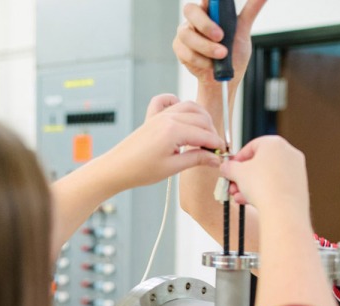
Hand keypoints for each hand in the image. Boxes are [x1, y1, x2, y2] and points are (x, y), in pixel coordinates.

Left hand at [96, 94, 222, 188]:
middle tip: (214, 148)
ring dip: (201, 118)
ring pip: (190, 107)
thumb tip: (215, 158)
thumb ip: (197, 159)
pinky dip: (177, 102)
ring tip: (204, 135)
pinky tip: (182, 116)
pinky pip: (167, 100)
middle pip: (201, 118)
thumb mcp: (173, 168)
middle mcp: (168, 118)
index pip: (205, 134)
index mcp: (173, 131)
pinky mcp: (152, 116)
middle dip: (211, 132)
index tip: (223, 153)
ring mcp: (159, 114)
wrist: (116, 168)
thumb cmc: (140, 170)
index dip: (217, 144)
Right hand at [172, 0, 266, 86]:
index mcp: (211, 10)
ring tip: (222, 55)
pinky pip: (186, 52)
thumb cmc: (233, 53)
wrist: (225, 80)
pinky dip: (201, 60)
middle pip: (190, 10)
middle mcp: (196, 19)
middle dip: (205, 24)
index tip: (211, 1)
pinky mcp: (180, 49)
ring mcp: (185, 33)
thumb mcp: (243, 30)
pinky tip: (211, 64)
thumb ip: (251, 11)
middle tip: (221, 36)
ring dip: (206, 47)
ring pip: (187, 34)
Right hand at [220, 135, 308, 212]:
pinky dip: (265, 191)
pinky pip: (277, 185)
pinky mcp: (299, 184)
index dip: (238, 158)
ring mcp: (296, 169)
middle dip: (243, 175)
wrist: (283, 210)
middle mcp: (288, 153)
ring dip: (251, 185)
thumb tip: (226, 167)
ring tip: (239, 196)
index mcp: (274, 143)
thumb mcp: (237, 173)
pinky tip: (251, 201)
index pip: (252, 146)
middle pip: (260, 162)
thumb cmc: (263, 186)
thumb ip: (229, 167)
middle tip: (234, 185)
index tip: (230, 168)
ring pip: (268, 175)